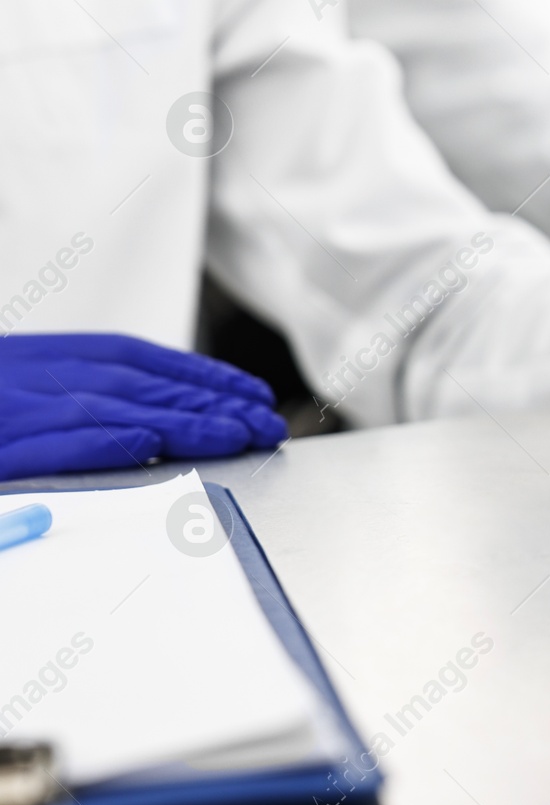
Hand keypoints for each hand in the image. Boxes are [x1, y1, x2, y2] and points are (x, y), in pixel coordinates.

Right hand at [0, 334, 286, 481]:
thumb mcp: (22, 381)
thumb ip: (83, 390)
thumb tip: (150, 414)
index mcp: (54, 356)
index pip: (145, 362)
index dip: (205, 376)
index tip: (255, 394)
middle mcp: (45, 378)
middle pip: (144, 388)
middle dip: (213, 404)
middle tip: (268, 424)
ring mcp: (17, 412)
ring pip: (116, 412)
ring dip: (181, 422)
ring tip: (236, 435)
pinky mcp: (0, 448)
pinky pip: (54, 445)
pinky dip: (101, 442)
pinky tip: (148, 446)